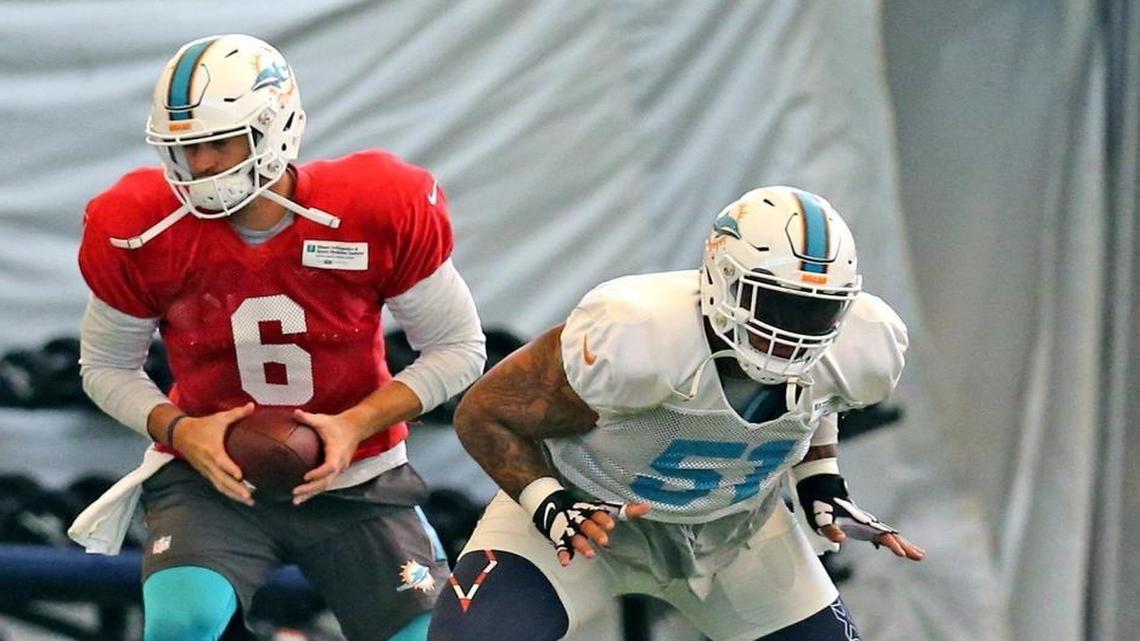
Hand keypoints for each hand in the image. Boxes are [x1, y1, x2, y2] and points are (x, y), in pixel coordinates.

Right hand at [174, 402, 255, 505]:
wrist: (179, 434)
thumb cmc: (202, 426)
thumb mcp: (219, 418)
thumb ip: (236, 414)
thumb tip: (253, 406)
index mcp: (212, 450)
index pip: (222, 462)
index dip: (230, 469)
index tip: (240, 476)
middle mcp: (208, 463)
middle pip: (222, 480)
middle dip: (236, 490)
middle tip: (250, 497)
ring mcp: (206, 470)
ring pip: (220, 486)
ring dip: (234, 495)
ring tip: (249, 501)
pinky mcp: (205, 473)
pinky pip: (217, 485)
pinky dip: (227, 493)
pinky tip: (239, 498)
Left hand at [290, 408, 367, 504]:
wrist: (355, 428)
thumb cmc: (338, 424)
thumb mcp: (323, 420)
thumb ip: (308, 418)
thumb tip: (295, 413)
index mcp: (337, 453)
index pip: (329, 467)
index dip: (318, 473)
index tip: (305, 477)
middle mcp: (339, 464)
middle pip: (326, 482)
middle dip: (311, 489)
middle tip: (295, 494)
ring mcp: (339, 469)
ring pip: (325, 485)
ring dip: (311, 494)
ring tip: (296, 501)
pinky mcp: (336, 471)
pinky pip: (326, 483)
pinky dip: (315, 490)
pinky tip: (303, 495)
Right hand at [523, 480, 650, 565]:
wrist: (553, 505)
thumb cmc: (587, 511)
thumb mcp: (605, 508)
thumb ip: (626, 510)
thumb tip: (649, 507)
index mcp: (591, 511)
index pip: (598, 512)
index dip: (604, 518)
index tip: (611, 524)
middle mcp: (580, 519)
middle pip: (587, 524)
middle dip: (595, 531)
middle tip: (604, 540)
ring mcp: (569, 529)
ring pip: (575, 536)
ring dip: (582, 545)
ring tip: (590, 554)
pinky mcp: (560, 539)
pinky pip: (561, 547)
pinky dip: (563, 554)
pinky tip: (566, 562)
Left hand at [794, 458, 924, 561]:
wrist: (822, 492)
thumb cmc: (823, 507)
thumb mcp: (823, 520)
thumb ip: (830, 530)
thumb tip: (840, 538)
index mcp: (862, 523)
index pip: (881, 534)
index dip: (892, 544)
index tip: (902, 554)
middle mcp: (868, 523)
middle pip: (891, 535)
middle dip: (905, 545)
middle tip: (920, 556)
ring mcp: (867, 525)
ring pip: (889, 536)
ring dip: (904, 545)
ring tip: (919, 555)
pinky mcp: (864, 528)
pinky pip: (883, 537)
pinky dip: (893, 543)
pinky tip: (901, 551)